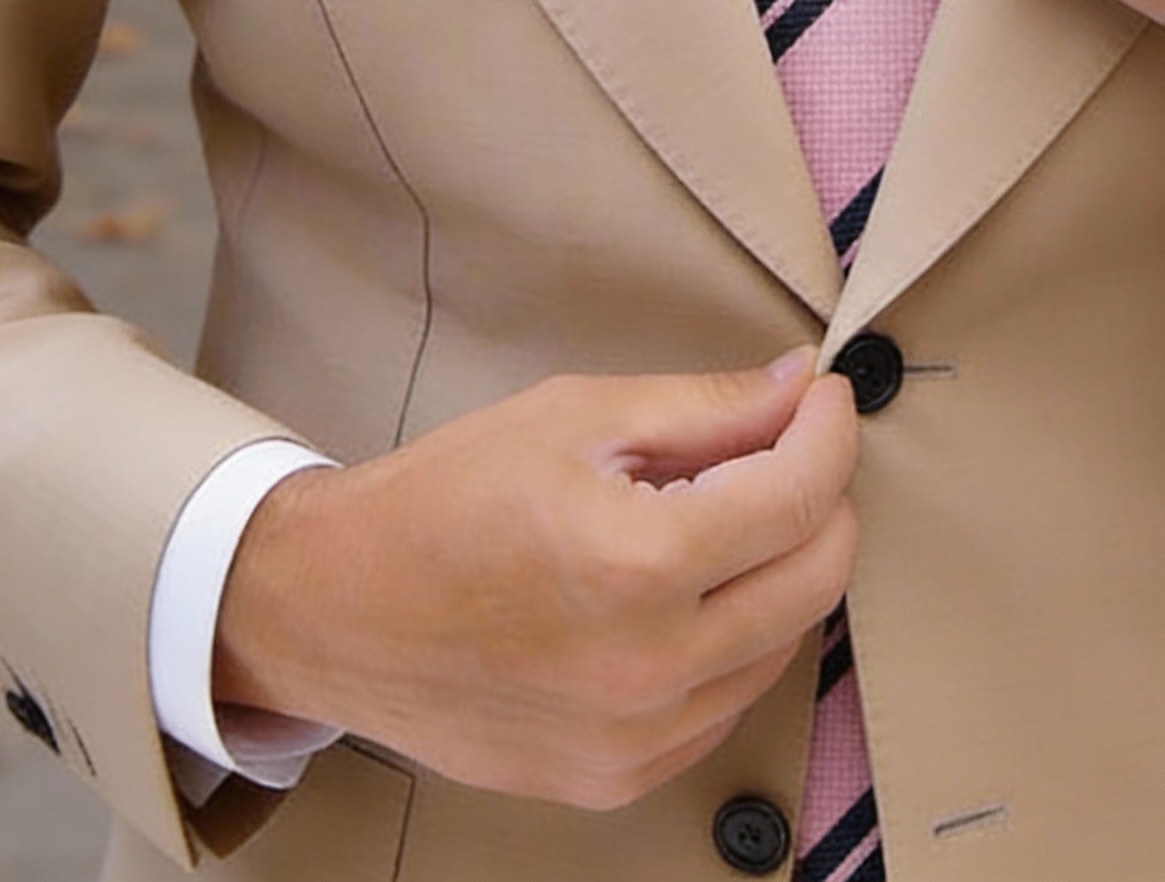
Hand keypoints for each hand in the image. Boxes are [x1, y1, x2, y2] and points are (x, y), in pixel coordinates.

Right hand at [213, 351, 858, 809]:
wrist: (336, 610)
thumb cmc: (445, 499)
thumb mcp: (576, 416)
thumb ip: (706, 406)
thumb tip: (802, 386)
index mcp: (636, 563)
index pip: (799, 496)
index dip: (829, 432)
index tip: (824, 399)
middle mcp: (648, 667)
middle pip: (816, 578)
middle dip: (822, 498)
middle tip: (788, 448)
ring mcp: (634, 739)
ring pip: (782, 645)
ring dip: (781, 570)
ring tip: (720, 517)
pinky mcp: (616, 779)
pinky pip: (725, 704)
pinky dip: (734, 640)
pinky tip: (685, 592)